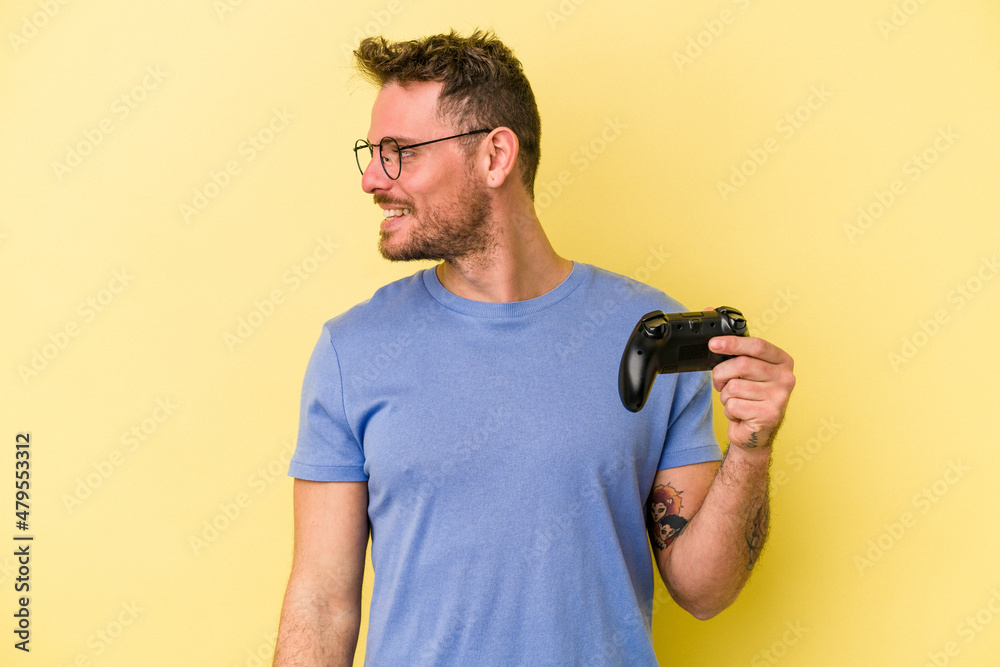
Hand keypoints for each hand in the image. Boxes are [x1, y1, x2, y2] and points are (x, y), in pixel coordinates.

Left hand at [708, 334, 795, 450]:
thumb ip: (742, 359)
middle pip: (742, 364)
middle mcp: (785, 378)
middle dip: (721, 374)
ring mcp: (779, 397)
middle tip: (720, 383)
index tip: (714, 344)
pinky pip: (733, 405)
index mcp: (783, 362)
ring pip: (734, 386)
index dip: (733, 343)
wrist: (756, 432)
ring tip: (737, 402)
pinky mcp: (768, 414)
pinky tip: (740, 414)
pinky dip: (729, 410)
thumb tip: (718, 345)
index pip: (757, 346)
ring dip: (726, 396)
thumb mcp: (751, 374)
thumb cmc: (751, 398)